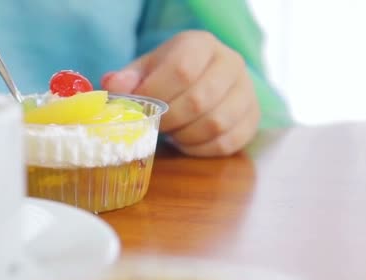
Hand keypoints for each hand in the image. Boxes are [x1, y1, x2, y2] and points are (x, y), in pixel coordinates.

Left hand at [102, 31, 259, 156]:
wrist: (206, 78)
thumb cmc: (170, 74)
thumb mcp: (147, 69)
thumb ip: (129, 78)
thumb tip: (113, 86)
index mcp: (202, 44)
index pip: (182, 69)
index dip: (155, 94)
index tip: (138, 106)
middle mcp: (231, 64)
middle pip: (199, 100)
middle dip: (169, 119)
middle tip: (155, 124)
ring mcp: (246, 92)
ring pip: (215, 124)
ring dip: (184, 136)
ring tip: (172, 132)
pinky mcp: (252, 119)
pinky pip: (227, 143)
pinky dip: (200, 148)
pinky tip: (187, 141)